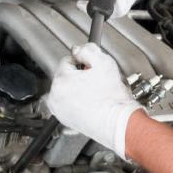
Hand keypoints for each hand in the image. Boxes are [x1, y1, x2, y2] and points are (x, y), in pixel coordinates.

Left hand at [46, 43, 141, 158]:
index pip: (67, 60)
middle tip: (95, 81)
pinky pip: (68, 103)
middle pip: (66, 75)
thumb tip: (79, 49)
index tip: (91, 67)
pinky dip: (77, 101)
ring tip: (94, 93)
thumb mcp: (104, 62)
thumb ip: (88, 49)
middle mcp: (55, 96)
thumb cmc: (112, 98)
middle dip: (79, 75)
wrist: (117, 122)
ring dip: (77, 88)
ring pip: (67, 89)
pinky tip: (91, 102)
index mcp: (61, 80)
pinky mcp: (64, 120)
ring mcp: (59, 110)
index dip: (82, 61)